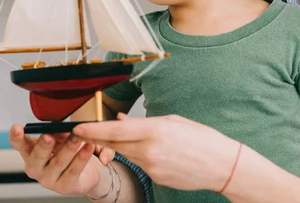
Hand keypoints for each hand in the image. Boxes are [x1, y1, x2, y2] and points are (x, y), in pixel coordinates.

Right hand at [9, 124, 106, 195]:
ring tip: (77, 137)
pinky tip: (88, 147)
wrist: (86, 173)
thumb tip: (59, 127)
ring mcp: (49, 179)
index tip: (16, 127)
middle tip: (48, 136)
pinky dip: (81, 158)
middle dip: (43, 146)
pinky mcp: (64, 187)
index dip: (16, 137)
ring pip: (58, 163)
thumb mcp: (61, 139)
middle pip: (37, 157)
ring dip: (68, 148)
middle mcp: (36, 168)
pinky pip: (73, 171)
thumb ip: (58, 133)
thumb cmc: (68, 153)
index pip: (20, 145)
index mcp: (31, 153)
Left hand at [73, 113, 240, 191]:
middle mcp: (150, 150)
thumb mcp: (173, 121)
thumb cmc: (202, 139)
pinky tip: (154, 151)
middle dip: (98, 138)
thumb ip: (144, 122)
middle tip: (83, 132)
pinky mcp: (156, 178)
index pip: (115, 130)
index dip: (93, 129)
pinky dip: (140, 155)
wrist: (222, 165)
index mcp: (155, 130)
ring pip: (127, 154)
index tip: (77, 127)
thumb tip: (121, 120)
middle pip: (115, 144)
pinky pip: (140, 164)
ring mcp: (152, 167)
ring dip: (121, 146)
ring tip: (130, 137)